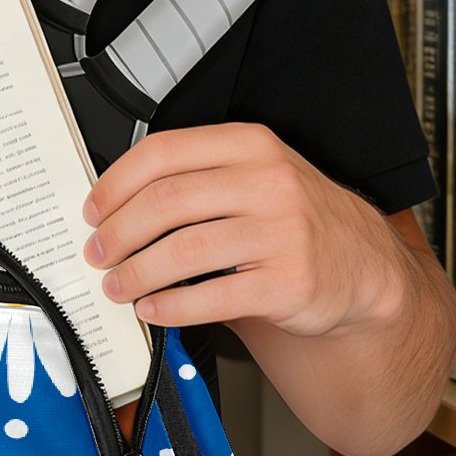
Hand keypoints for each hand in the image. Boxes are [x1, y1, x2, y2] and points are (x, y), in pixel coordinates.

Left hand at [81, 122, 404, 337]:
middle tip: (98, 253)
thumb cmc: (295, 220)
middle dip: (118, 233)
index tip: (93, 211)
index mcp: (250, 145)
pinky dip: (171, 308)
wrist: (362, 265)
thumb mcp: (254, 178)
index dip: (115, 184)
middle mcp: (268, 182)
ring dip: (137, 273)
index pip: (163, 153)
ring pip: (183, 250)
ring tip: (118, 286)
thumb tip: (114, 209)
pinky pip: (211, 296)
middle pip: (166, 201)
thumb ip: (195, 180)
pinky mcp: (288, 282)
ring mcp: (282, 232)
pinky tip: (153, 310)